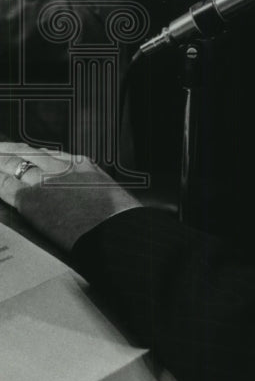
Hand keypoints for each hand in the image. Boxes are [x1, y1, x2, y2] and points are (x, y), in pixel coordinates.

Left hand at [0, 142, 140, 251]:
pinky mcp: (31, 199)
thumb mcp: (105, 189)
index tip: (18, 152)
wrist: (115, 229)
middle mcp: (60, 166)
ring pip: (13, 164)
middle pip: (26, 153)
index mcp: (80, 163)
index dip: (28, 152)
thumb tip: (78, 190)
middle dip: (8, 151)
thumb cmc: (117, 216)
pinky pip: (5, 186)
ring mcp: (44, 181)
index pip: (46, 153)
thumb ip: (86, 183)